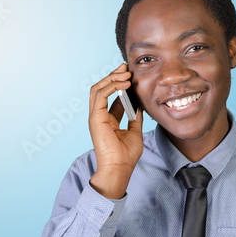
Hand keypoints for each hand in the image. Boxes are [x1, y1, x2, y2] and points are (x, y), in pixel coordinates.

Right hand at [88, 63, 143, 198]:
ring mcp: (95, 116)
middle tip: (125, 67)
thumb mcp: (134, 131)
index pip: (110, 96)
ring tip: (125, 73)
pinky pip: (100, 95)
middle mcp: (99, 116)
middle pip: (101, 88)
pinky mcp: (95, 118)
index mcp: (107, 119)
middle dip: (113, 75)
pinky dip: (112, 86)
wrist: (120, 169)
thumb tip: (139, 104)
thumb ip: (135, 117)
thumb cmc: (126, 156)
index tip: (130, 74)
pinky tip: (124, 84)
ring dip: (111, 78)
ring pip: (97, 88)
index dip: (119, 83)